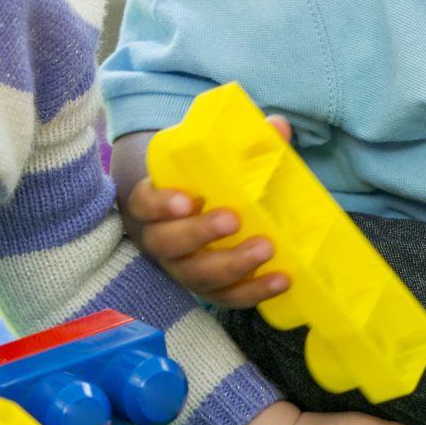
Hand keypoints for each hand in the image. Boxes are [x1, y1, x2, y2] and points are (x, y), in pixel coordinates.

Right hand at [119, 114, 295, 309]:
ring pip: (197, 276)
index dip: (161, 205)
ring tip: (265, 249)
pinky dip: (253, 292)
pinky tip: (280, 280)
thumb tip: (278, 127)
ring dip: (232, 266)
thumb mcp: (212, 161)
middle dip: (200, 234)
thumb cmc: (203, 184)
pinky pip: (226, 297)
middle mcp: (161, 240)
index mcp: (153, 203)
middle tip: (233, 220)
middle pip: (168, 244)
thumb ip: (243, 144)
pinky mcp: (208, 288)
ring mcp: (182, 268)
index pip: (145, 204)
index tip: (186, 200)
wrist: (193, 215)